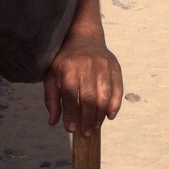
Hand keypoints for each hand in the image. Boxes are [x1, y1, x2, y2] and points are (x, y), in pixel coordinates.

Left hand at [42, 0, 122, 136]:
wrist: (83, 35)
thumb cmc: (64, 60)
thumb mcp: (51, 76)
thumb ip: (52, 98)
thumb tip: (53, 122)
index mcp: (69, 68)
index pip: (71, 95)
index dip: (71, 114)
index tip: (71, 129)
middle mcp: (88, 65)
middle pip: (90, 98)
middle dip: (88, 119)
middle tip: (86, 133)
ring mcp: (103, 65)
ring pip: (105, 95)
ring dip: (101, 114)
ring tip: (95, 126)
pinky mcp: (115, 67)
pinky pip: (117, 89)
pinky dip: (115, 105)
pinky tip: (109, 116)